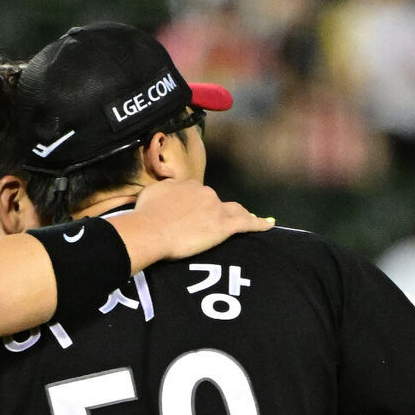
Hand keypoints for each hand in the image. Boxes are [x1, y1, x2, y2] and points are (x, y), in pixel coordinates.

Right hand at [132, 179, 273, 258]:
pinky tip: (269, 225)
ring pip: (234, 210)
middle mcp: (204, 192)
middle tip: (204, 229)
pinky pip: (246, 223)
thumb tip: (167, 191)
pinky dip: (259, 223)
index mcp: (188, 185)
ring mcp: (215, 208)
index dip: (195, 205)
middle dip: (213, 213)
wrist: (150, 230)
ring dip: (238, 215)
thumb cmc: (146, 215)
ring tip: (244, 221)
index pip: (197, 194)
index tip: (192, 215)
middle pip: (215, 202)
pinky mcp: (223, 226)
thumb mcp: (151, 194)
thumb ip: (164, 191)